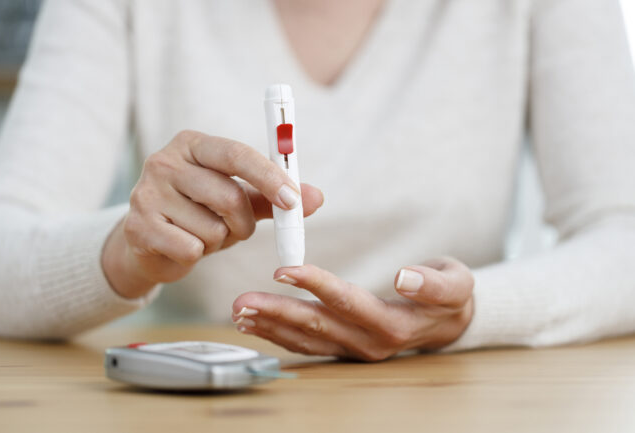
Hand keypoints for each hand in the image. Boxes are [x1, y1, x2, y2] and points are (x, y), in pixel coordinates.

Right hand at [102, 130, 323, 298]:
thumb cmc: (199, 214)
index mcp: (192, 144)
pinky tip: (182, 246)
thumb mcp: (236, 200)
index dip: (270, 178)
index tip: (294, 201)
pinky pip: (191, 249)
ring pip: (212, 229)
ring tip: (202, 234)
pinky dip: (197, 254)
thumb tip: (317, 197)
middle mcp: (164, 161)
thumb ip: (273, 197)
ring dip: (219, 240)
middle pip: (229, 196)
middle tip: (239, 229)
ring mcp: (146, 193)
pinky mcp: (137, 227)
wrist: (148, 243)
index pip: (238, 154)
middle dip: (245, 223)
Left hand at [232, 257, 473, 360]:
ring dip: (271, 326)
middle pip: (317, 326)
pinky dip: (279, 334)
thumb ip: (435, 284)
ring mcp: (354, 349)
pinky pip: (307, 344)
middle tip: (243, 302)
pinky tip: (255, 323)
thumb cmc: (451, 296)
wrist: (449, 323)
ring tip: (240, 312)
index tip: (284, 269)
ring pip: (307, 340)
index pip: (347, 303)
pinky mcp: (344, 347)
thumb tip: (405, 277)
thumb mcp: (456, 284)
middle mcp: (369, 343)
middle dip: (278, 313)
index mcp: (393, 325)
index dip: (316, 286)